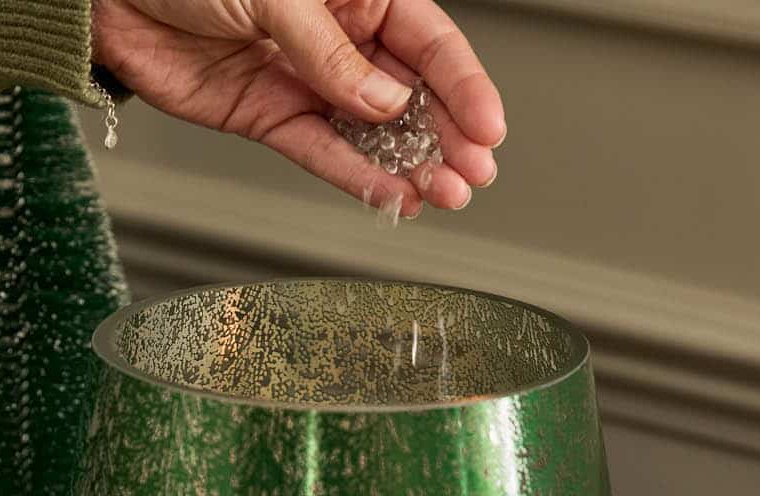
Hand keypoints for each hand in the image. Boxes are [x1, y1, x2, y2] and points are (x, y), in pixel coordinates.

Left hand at [93, 0, 504, 215]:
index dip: (463, 85)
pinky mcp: (271, 118)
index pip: (426, 39)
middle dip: (446, 134)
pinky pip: (323, 153)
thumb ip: (331, 52)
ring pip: (373, 130)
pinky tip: (394, 196)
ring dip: (411, 163)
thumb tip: (382, 102)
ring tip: (445, 194)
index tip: (489, 128)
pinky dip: (357, 178)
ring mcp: (306, 79)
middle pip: (409, 91)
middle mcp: (336, 34)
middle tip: (474, 175)